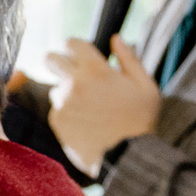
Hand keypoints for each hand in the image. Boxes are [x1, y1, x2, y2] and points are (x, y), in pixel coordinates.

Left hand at [43, 36, 160, 174]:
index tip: (80, 55)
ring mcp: (63, 103)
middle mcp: (74, 83)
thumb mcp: (145, 85)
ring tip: (89, 108)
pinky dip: (67, 113)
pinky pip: (56, 109)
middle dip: (60, 63)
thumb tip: (115, 38)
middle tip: (73, 74)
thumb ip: (128, 58)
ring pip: (55, 88)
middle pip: (51, 59)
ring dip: (66, 92)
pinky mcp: (57, 121)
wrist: (127, 157)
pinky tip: (85, 123)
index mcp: (96, 70)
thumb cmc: (140, 120)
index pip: (71, 43)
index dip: (75, 47)